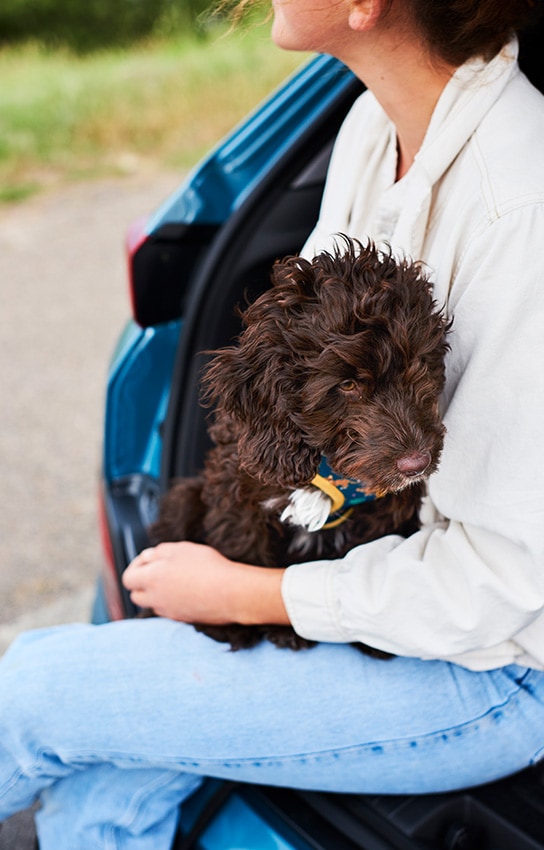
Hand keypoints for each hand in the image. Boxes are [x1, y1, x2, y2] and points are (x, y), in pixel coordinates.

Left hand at [122, 541, 289, 625]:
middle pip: (136, 595)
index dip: (136, 565)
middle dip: (143, 582)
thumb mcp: (181, 548)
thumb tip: (148, 557)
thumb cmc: (207, 567)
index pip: (128, 578)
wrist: (231, 593)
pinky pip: (170, 611)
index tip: (150, 558)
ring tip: (177, 580)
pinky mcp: (183, 619)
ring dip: (158, 593)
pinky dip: (173, 601)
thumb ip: (159, 552)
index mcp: (151, 579)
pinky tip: (189, 590)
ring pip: (153, 604)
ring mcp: (169, 612)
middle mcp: (156, 599)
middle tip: (161, 569)